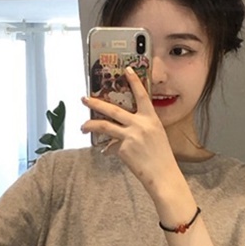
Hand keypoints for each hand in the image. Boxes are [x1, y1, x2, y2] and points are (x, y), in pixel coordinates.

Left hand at [81, 68, 179, 194]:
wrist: (163, 175)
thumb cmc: (161, 157)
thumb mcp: (156, 136)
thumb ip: (140, 128)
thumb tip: (121, 130)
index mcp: (151, 119)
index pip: (142, 95)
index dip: (134, 81)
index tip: (127, 69)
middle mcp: (140, 124)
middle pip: (113, 109)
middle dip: (96, 103)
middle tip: (84, 99)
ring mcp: (130, 136)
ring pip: (104, 126)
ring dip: (90, 125)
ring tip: (82, 126)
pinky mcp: (123, 149)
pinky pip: (111, 146)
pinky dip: (107, 150)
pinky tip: (106, 153)